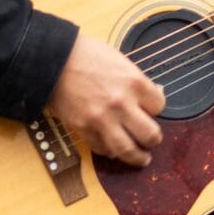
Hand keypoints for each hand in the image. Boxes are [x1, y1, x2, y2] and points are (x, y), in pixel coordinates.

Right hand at [48, 31, 164, 166]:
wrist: (54, 59)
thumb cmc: (86, 55)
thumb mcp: (120, 61)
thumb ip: (137, 81)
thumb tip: (154, 93)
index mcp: (134, 82)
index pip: (159, 106)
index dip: (156, 109)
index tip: (151, 110)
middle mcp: (121, 103)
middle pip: (150, 134)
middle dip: (153, 140)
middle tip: (152, 141)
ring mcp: (102, 119)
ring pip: (128, 150)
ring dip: (137, 157)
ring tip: (141, 159)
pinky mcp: (83, 128)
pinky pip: (102, 149)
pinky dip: (109, 151)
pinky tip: (113, 148)